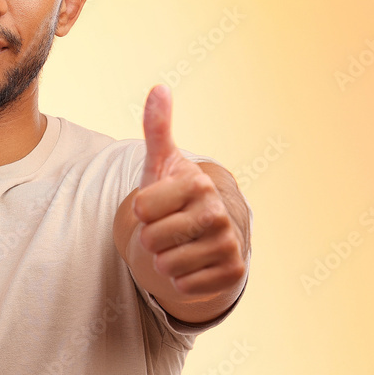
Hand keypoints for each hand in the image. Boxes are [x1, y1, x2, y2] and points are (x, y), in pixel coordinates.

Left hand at [132, 84, 245, 299]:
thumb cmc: (173, 196)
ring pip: (167, 266)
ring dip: (164, 261)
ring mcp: (229, 243)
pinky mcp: (233, 272)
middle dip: (150, 239)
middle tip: (165, 229)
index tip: (153, 205)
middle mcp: (218, 212)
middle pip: (152, 240)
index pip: (141, 209)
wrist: (202, 233)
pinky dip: (181, 282)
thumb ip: (156, 128)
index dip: (139, 212)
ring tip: (177, 247)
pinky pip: (185, 287)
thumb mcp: (160, 164)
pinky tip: (192, 265)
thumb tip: (159, 87)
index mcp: (197, 184)